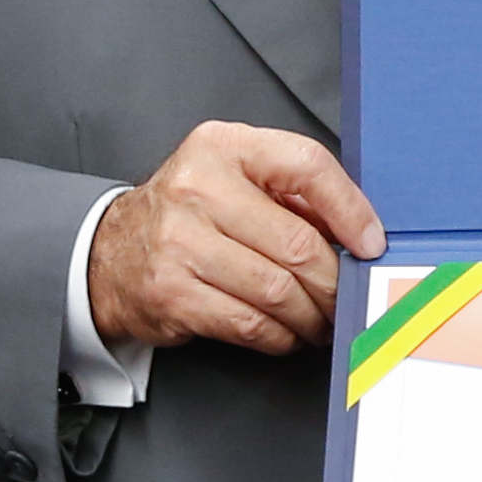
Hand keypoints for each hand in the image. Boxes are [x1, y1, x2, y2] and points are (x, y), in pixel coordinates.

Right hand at [87, 121, 382, 356]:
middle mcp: (198, 188)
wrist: (109, 253)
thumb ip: (293, 194)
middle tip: (346, 297)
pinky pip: (251, 324)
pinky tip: (286, 331)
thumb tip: (360, 234)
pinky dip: (281, 335)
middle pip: (298, 243)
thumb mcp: (235, 179)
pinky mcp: (173, 293)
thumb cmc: (190, 215)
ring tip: (320, 319)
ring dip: (311, 315)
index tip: (371, 243)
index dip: (350, 209)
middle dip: (334, 282)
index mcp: (223, 146)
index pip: (306, 164)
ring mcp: (181, 242)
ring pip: (278, 290)